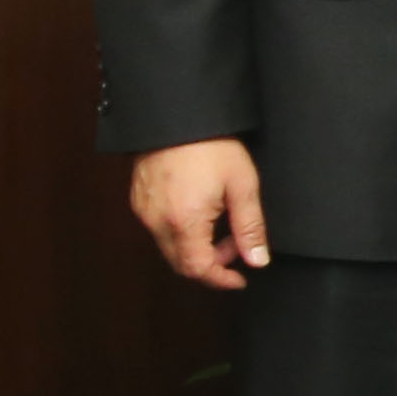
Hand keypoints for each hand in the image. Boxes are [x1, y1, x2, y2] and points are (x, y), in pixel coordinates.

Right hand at [129, 139, 268, 287]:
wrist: (177, 116)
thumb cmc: (212, 145)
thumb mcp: (242, 185)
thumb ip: (250, 227)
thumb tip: (258, 260)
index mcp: (183, 222)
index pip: (197, 269)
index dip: (220, 279)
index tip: (239, 279)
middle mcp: (156, 222)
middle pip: (181, 262)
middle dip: (212, 262)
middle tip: (238, 246)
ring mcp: (144, 211)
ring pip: (170, 246)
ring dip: (198, 246)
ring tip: (224, 222)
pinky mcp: (139, 200)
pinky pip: (160, 229)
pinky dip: (182, 231)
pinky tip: (203, 211)